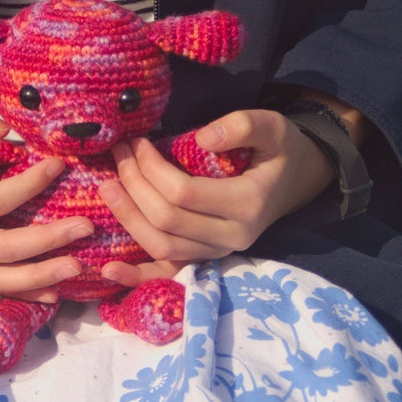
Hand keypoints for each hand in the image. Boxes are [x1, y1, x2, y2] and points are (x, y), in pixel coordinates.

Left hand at [98, 108, 335, 286]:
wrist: (294, 180)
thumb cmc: (278, 150)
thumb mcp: (270, 125)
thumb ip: (242, 126)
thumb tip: (203, 138)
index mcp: (248, 203)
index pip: (184, 193)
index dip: (152, 168)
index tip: (137, 142)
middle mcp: (233, 236)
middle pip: (167, 220)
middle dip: (134, 186)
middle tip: (119, 155)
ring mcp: (218, 252)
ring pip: (162, 247)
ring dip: (128, 217)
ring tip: (107, 187)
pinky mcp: (206, 258)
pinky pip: (169, 273)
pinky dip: (138, 275)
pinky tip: (108, 269)